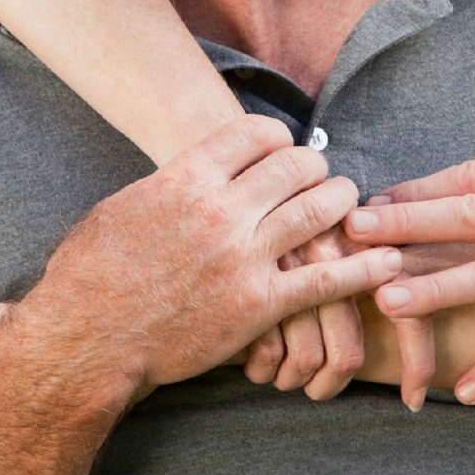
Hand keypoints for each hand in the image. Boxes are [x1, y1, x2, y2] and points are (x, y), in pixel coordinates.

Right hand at [31, 115, 404, 405]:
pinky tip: (387, 260)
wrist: (87, 341)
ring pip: (320, 211)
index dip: (278, 137)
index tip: (283, 147)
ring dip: (343, 202)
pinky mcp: (260, 305)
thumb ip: (163, 185)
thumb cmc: (88, 277)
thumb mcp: (118, 208)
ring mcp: (244, 258)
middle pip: (296, 166)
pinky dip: (364, 267)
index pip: (255, 134)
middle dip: (315, 167)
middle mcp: (221, 210)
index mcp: (186, 178)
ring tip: (352, 206)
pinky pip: (328, 280)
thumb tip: (184, 170)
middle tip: (322, 177)